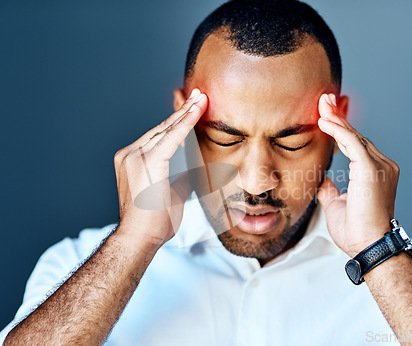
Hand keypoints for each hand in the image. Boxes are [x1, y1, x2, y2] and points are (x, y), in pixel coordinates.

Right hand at [113, 88, 206, 248]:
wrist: (139, 238)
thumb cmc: (153, 222)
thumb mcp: (170, 193)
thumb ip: (180, 177)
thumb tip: (195, 170)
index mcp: (132, 160)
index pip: (159, 135)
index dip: (177, 121)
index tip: (191, 108)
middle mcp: (131, 153)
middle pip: (162, 128)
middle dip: (183, 111)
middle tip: (200, 95)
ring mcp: (135, 155)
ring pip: (167, 129)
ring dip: (187, 112)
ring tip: (202, 98)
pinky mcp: (148, 161)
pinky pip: (171, 137)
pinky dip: (186, 123)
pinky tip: (197, 110)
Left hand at [316, 93, 399, 257]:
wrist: (367, 247)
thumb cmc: (356, 231)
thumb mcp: (336, 204)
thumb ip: (331, 189)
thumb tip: (322, 180)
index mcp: (376, 173)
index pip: (355, 145)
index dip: (340, 129)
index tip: (324, 115)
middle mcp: (382, 166)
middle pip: (355, 136)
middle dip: (338, 117)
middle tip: (323, 100)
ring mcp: (380, 166)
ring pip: (354, 136)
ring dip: (336, 119)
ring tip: (321, 104)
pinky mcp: (372, 169)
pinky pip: (353, 143)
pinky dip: (338, 131)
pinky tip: (323, 121)